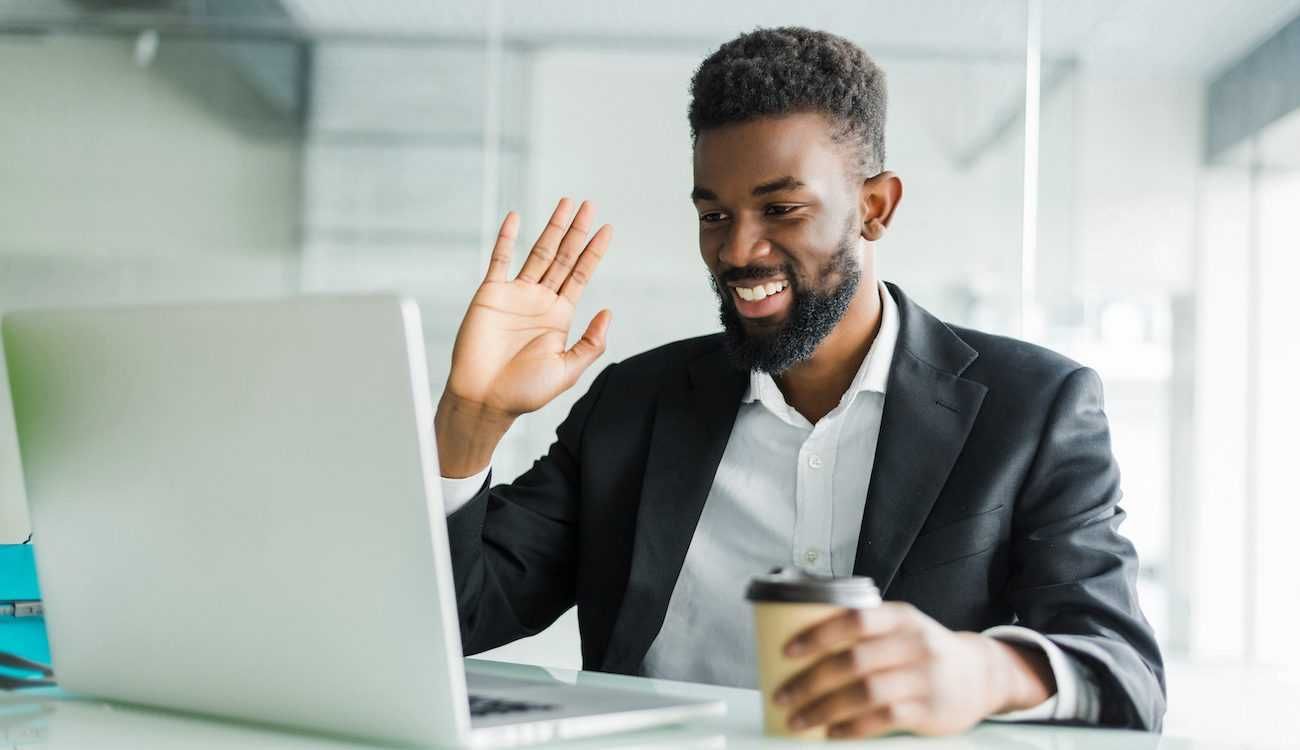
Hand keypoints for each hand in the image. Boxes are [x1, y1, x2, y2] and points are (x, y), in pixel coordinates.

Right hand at [435, 198, 612, 476]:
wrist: (484, 399)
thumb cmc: (524, 391)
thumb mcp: (567, 369)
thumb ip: (591, 343)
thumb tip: (609, 312)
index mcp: (560, 316)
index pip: (581, 275)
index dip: (594, 252)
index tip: (607, 228)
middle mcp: (540, 301)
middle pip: (563, 257)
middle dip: (576, 231)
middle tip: (589, 205)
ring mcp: (515, 295)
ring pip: (538, 253)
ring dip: (551, 228)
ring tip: (566, 204)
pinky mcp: (490, 294)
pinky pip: (499, 260)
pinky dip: (506, 239)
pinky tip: (516, 218)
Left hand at [774, 602, 1054, 737]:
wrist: (980, 675)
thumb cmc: (924, 651)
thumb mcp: (902, 628)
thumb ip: (864, 632)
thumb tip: (801, 648)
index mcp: (900, 617)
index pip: (855, 619)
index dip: (818, 635)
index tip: (786, 652)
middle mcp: (914, 644)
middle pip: (854, 660)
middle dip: (811, 680)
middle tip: (782, 696)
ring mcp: (924, 677)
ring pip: (866, 693)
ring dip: (824, 709)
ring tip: (797, 720)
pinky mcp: (929, 710)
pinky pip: (883, 719)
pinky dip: (852, 728)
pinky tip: (831, 734)